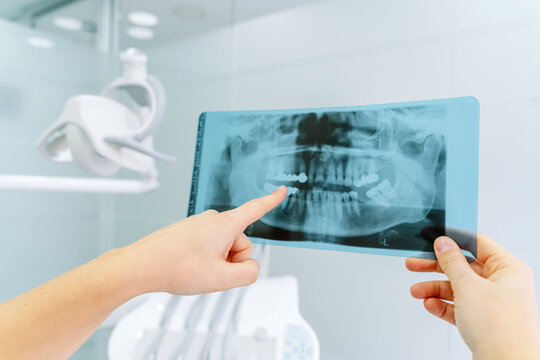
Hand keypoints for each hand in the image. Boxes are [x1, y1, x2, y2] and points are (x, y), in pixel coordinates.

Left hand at [123, 186, 286, 294]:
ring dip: (216, 262)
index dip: (271, 201)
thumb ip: (248, 273)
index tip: (282, 190)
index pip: (255, 209)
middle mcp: (212, 219)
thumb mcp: (222, 279)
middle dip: (232, 260)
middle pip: (240, 242)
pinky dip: (203, 259)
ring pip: (223, 247)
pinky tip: (188, 267)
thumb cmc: (175, 268)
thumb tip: (250, 267)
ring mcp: (199, 225)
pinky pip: (208, 247)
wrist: (141, 266)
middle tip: (211, 272)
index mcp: (225, 225)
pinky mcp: (188, 232)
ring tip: (195, 270)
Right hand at [406, 234, 539, 358]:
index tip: (432, 238)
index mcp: (508, 269)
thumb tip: (443, 243)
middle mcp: (503, 284)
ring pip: (458, 288)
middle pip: (463, 267)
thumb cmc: (501, 330)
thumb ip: (452, 262)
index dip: (453, 240)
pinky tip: (430, 305)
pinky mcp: (484, 321)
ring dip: (435, 289)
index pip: (477, 244)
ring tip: (417, 291)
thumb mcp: (468, 287)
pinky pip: (459, 307)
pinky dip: (443, 305)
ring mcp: (493, 303)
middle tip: (415, 263)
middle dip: (436, 267)